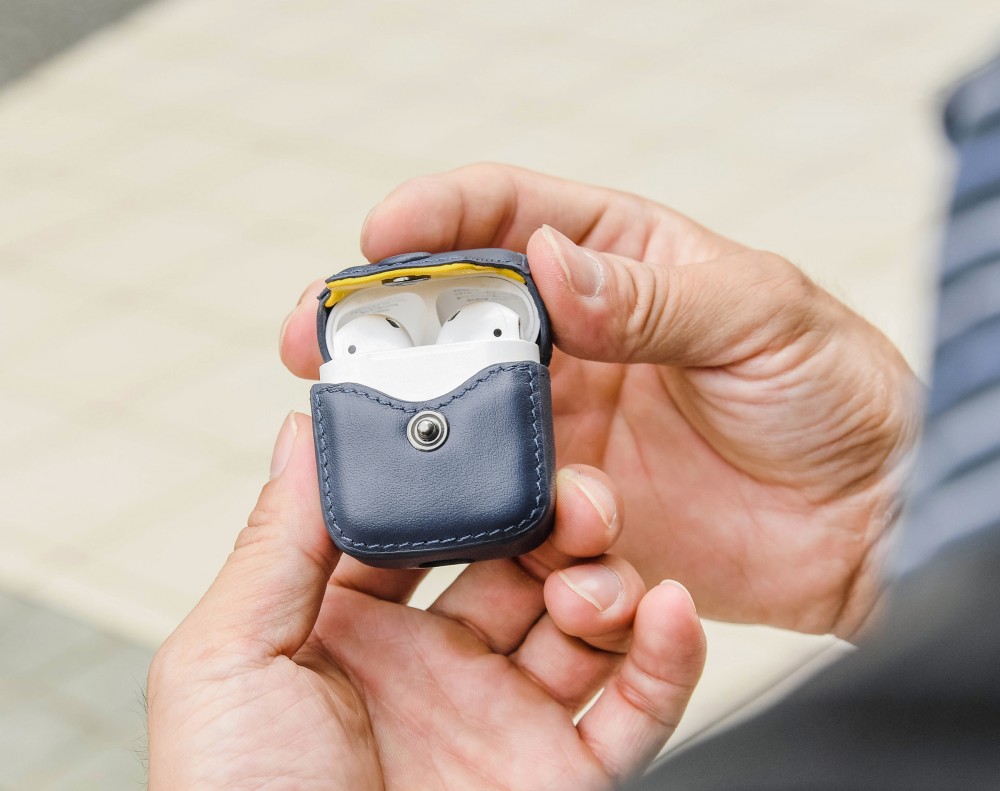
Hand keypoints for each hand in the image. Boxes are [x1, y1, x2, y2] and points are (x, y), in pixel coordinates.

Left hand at [147, 413, 705, 789]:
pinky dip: (668, 658)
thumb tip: (301, 435)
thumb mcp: (230, 662)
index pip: (426, 524)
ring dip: (608, 577)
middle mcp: (435, 665)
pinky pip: (636, 708)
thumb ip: (275, 544)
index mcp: (351, 628)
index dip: (461, 478)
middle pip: (520, 559)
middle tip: (568, 493)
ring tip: (595, 574)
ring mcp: (503, 718)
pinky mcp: (562, 774)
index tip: (492, 430)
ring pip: (587, 619)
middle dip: (552, 518)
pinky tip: (666, 611)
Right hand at [280, 165, 920, 637]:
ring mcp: (567, 429)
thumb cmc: (833, 392)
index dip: (438, 217)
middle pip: (456, 321)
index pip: (510, 217)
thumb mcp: (760, 314)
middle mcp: (577, 345)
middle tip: (315, 341)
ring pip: (466, 424)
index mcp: (620, 265)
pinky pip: (516, 516)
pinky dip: (512, 530)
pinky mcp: (575, 510)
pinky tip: (557, 551)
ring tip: (398, 455)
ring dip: (429, 439)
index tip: (380, 235)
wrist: (866, 521)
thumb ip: (652, 295)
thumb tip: (553, 267)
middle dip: (380, 327)